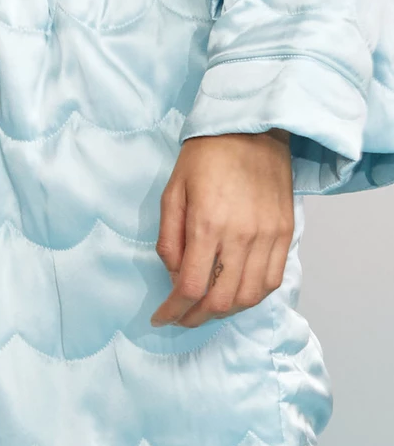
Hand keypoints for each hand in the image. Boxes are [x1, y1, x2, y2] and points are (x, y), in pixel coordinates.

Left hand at [150, 128, 294, 328]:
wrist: (251, 127)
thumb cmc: (205, 157)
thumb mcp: (172, 193)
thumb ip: (169, 240)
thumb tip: (174, 277)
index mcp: (206, 225)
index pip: (190, 287)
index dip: (173, 311)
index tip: (161, 318)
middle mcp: (241, 236)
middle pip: (221, 300)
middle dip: (196, 317)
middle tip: (182, 317)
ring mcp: (268, 236)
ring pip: (249, 296)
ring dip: (225, 311)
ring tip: (207, 309)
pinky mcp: (285, 233)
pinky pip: (272, 280)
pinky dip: (252, 296)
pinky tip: (235, 294)